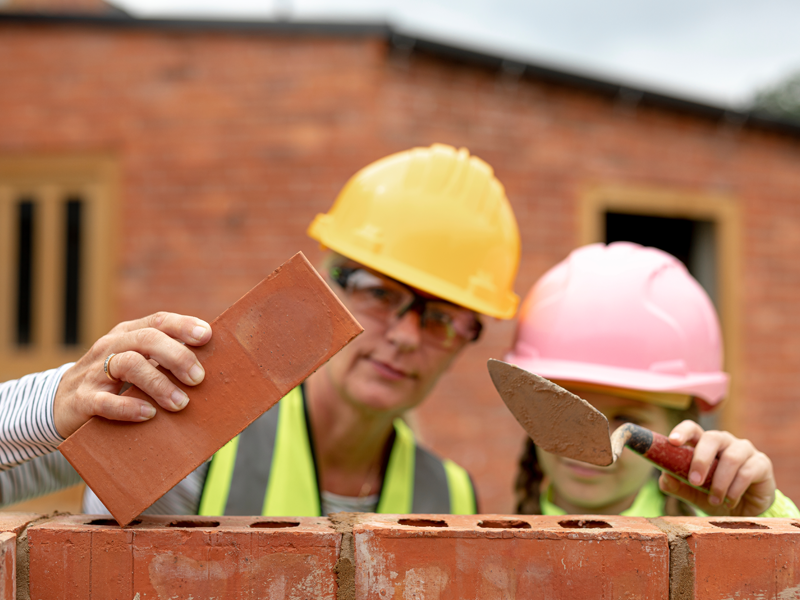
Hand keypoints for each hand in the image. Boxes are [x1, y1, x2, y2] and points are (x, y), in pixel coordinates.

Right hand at [54, 312, 211, 437]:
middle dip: (177, 357)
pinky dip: (129, 407)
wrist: (61, 405)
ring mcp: (95, 372)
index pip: (158, 321)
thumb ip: (166, 361)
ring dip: (159, 384)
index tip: (207, 336)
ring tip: (181, 403)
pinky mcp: (83, 400)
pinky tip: (149, 414)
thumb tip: (213, 368)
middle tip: (198, 379)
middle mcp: (112, 347)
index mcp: (129, 334)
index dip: (183, 326)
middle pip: (147, 339)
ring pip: (129, 365)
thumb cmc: (114, 383)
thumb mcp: (138, 363)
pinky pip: (105, 401)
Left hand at [658, 420, 775, 516]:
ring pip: (731, 457)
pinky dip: (735, 489)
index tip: (672, 441)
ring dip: (719, 481)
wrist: (745, 514)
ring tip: (714, 500)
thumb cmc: (715, 496)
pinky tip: (730, 501)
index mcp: (704, 444)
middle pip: (712, 438)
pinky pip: (747, 472)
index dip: (682, 431)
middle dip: (701, 460)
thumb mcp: (692, 493)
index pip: (692, 428)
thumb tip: (664, 477)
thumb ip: (676, 485)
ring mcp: (744, 450)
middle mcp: (724, 442)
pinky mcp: (761, 463)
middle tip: (694, 481)